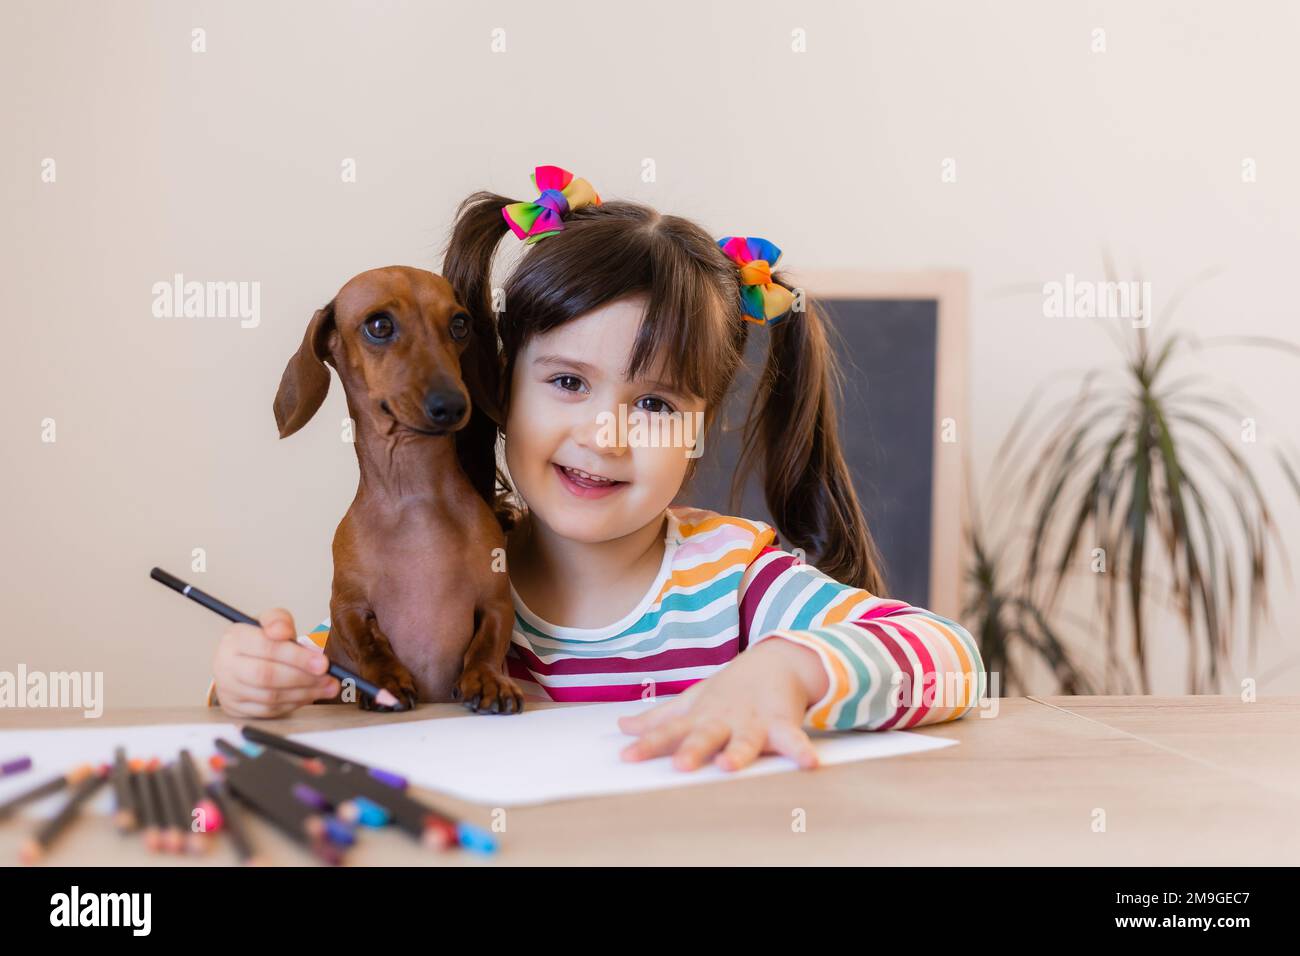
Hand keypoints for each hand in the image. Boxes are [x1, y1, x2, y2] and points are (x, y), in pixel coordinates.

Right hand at [212, 608, 339, 717]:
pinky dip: (293, 704)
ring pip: (270, 697)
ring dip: (303, 693)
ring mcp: (228, 690)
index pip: (267, 648)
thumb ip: (280, 621)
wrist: (238, 661)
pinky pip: (268, 710)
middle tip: (328, 677)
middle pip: (266, 676)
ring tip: (326, 687)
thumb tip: (283, 631)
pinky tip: (309, 695)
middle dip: (303, 677)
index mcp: (234, 638)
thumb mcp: (270, 622)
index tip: (323, 663)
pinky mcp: (235, 708)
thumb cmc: (259, 640)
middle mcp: (226, 665)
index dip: (297, 657)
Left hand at [616, 638, 829, 771]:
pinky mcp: (782, 722)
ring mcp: (753, 721)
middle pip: (705, 736)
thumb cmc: (729, 690)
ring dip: (738, 752)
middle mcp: (724, 720)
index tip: (627, 757)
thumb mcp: (693, 701)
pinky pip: (793, 739)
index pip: (669, 732)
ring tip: (729, 765)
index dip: (648, 744)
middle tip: (680, 766)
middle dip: (692, 750)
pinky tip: (809, 763)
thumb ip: (660, 719)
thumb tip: (623, 727)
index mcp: (700, 717)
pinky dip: (800, 749)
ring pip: (745, 740)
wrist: (777, 660)